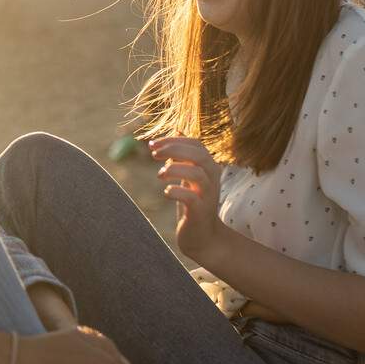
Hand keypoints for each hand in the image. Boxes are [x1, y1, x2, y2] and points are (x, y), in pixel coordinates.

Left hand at [150, 136, 226, 264]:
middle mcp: (212, 178)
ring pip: (197, 174)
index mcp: (208, 167)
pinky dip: (176, 191)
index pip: (196, 143)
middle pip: (199, 154)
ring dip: (174, 169)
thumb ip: (183, 154)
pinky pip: (191, 197)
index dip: (174, 140)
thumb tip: (177, 127)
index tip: (152, 144)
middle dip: (174, 149)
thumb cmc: (193, 203)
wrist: (202, 236)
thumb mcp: (188, 175)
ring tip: (160, 174)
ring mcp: (208, 195)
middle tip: (153, 154)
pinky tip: (167, 192)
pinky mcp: (200, 212)